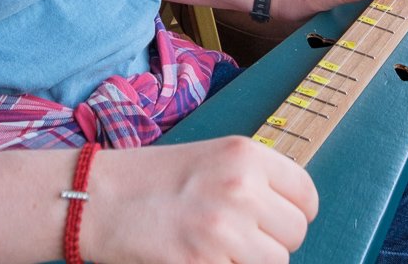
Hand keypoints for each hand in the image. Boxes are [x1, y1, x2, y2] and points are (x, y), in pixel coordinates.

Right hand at [87, 137, 317, 262]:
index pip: (306, 195)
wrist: (102, 197)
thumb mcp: (214, 158)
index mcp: (247, 155)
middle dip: (274, 242)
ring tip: (222, 249)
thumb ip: (255, 179)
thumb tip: (292, 212)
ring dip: (253, 262)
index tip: (278, 221)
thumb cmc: (156, 178)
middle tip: (243, 238)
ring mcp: (224, 229)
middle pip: (294, 234)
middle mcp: (242, 187)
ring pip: (275, 263)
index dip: (295, 214)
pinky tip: (203, 258)